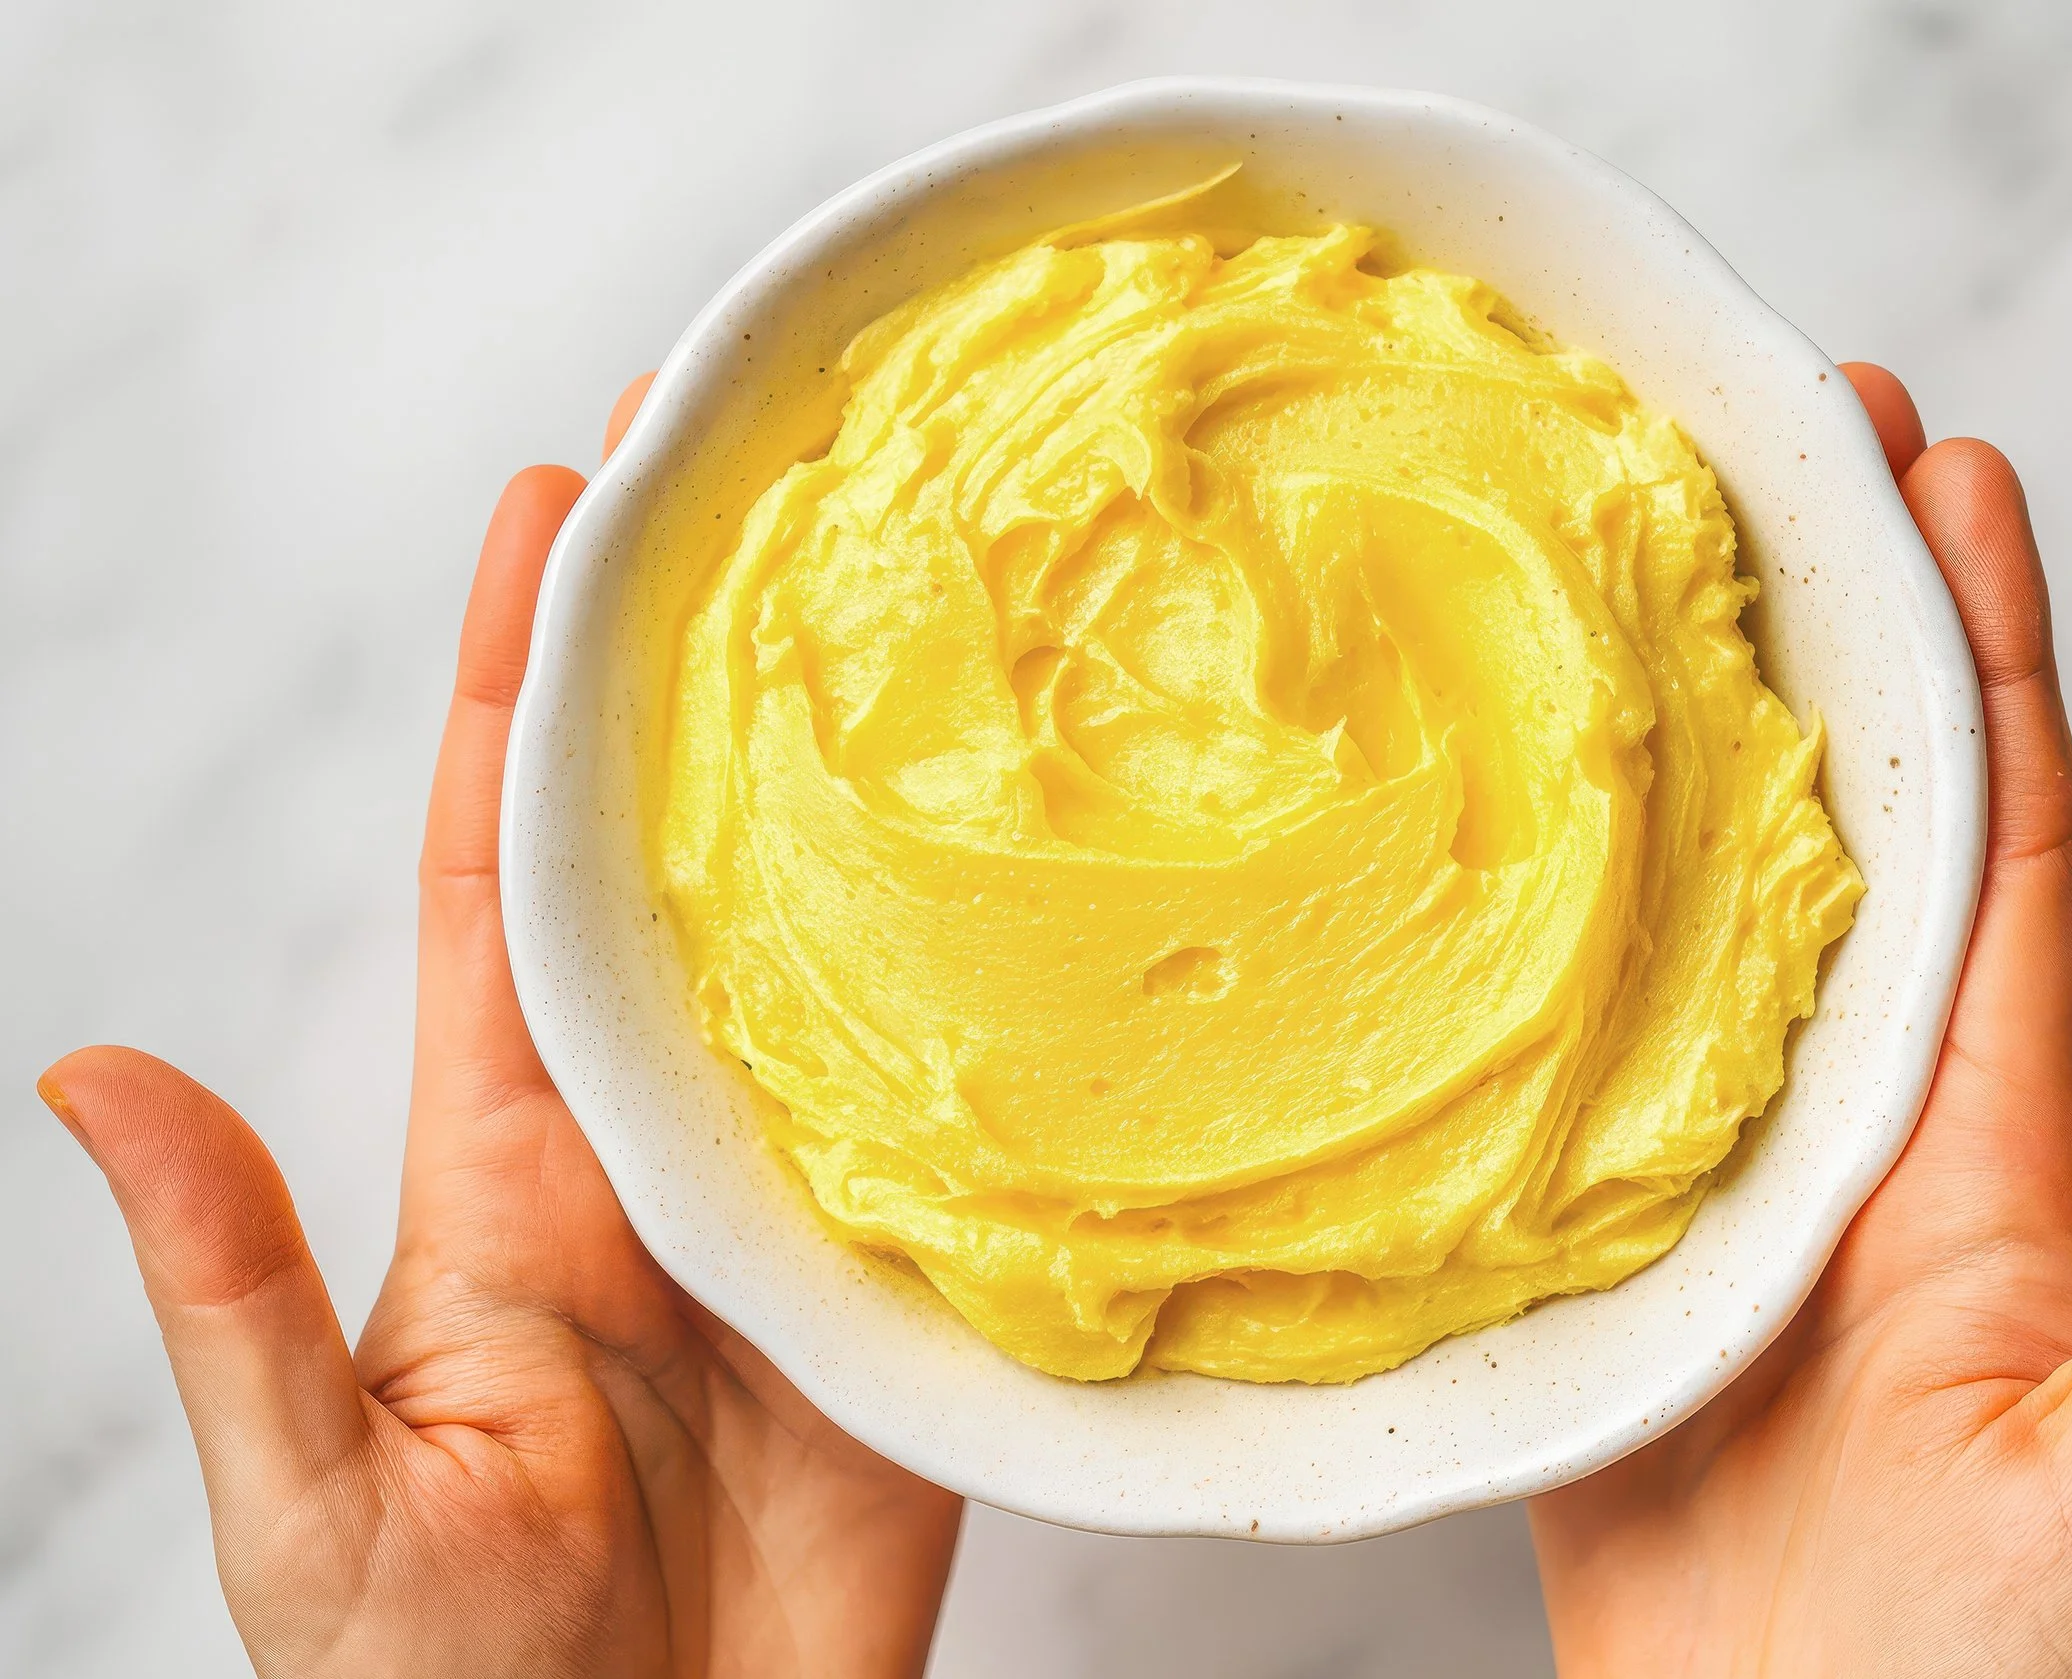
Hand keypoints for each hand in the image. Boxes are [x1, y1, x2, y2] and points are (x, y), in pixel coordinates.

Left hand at [37, 377, 960, 1678]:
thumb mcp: (318, 1491)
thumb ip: (234, 1288)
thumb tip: (93, 1078)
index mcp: (505, 1156)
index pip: (502, 864)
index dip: (522, 678)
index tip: (561, 496)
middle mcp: (655, 1142)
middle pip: (689, 861)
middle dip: (717, 666)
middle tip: (776, 479)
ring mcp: (795, 1201)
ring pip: (845, 953)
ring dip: (879, 794)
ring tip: (943, 617)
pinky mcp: (913, 1289)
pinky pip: (982, 1117)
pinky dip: (1024, 1000)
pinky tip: (1071, 885)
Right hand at [1527, 364, 2071, 1677]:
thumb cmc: (1988, 1666)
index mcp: (1992, 1141)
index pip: (2005, 841)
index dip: (1990, 655)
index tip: (1958, 480)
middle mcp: (1866, 1118)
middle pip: (1857, 823)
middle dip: (1843, 625)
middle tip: (1801, 439)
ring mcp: (1730, 1169)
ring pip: (1708, 907)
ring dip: (1693, 736)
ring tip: (1647, 569)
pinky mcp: (1614, 1245)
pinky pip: (1574, 1056)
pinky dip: (1542, 930)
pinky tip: (1495, 832)